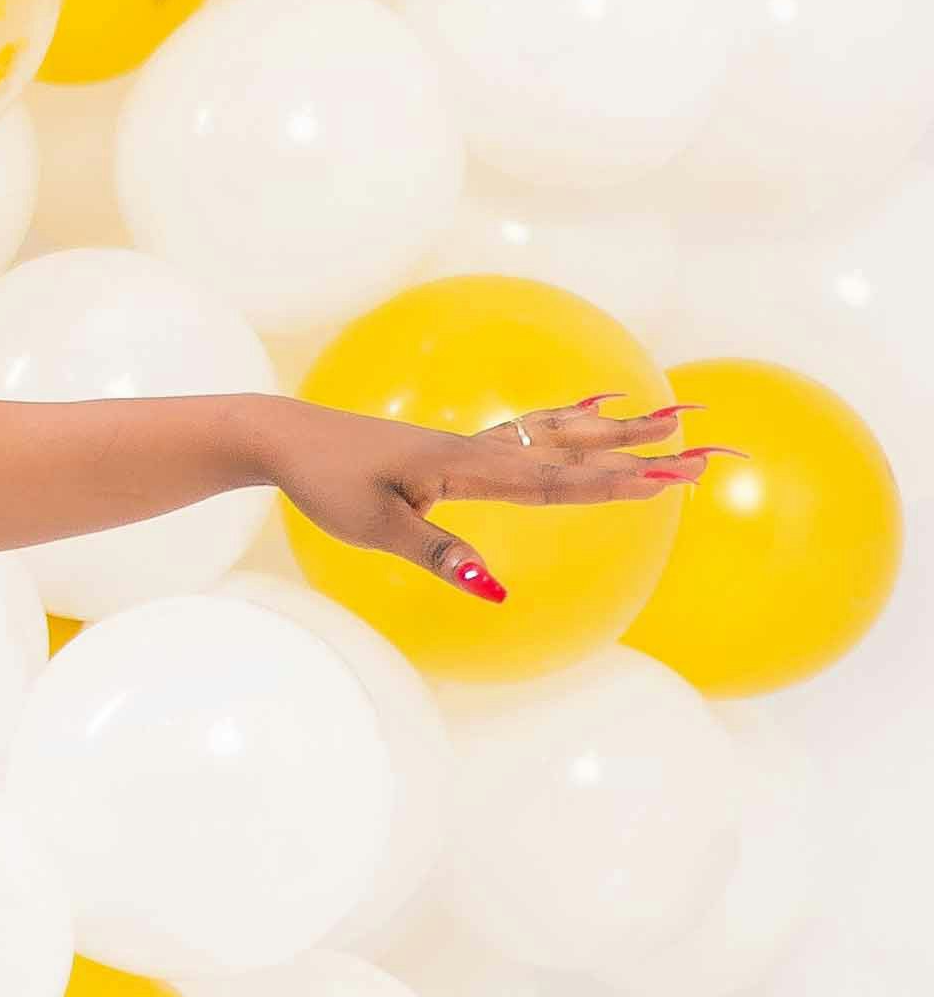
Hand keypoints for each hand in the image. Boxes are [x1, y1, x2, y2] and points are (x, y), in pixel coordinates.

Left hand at [260, 390, 703, 606]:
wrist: (287, 435)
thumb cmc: (326, 483)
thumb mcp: (375, 529)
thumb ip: (438, 554)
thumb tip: (496, 590)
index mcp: (463, 468)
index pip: (552, 482)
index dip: (612, 484)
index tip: (668, 481)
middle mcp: (479, 449)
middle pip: (575, 450)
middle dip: (643, 451)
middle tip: (709, 446)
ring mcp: (472, 443)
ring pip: (561, 433)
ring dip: (622, 428)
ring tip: (676, 413)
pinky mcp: (460, 446)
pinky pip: (533, 429)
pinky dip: (575, 417)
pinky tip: (602, 407)